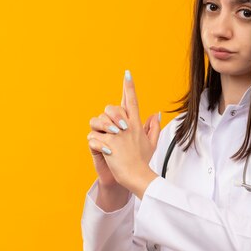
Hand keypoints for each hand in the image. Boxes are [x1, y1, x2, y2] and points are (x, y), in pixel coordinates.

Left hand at [86, 70, 160, 195]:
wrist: (138, 177)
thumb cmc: (143, 161)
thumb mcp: (151, 143)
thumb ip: (154, 127)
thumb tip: (156, 114)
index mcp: (136, 125)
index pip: (132, 101)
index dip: (129, 87)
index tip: (127, 73)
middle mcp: (126, 127)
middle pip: (112, 108)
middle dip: (108, 114)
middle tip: (111, 128)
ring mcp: (117, 135)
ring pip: (99, 121)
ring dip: (99, 129)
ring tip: (105, 140)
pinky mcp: (108, 144)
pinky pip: (94, 137)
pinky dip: (95, 143)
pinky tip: (102, 151)